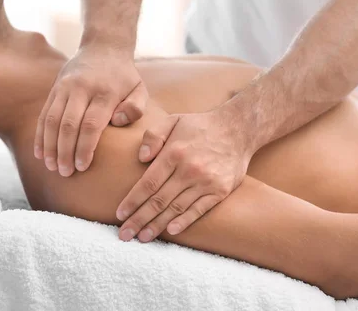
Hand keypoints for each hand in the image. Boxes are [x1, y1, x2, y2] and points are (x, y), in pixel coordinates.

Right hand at [34, 44, 147, 175]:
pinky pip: (43, 114)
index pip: (91, 124)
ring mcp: (65, 87)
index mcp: (105, 92)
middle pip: (68, 125)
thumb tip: (117, 122)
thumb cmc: (125, 77)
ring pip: (51, 120)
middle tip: (65, 173)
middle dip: (65, 151)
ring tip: (51, 167)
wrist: (104, 47)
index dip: (85, 147)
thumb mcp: (139, 89)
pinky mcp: (55, 88)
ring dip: (50, 146)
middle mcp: (82, 88)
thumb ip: (135, 108)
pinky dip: (40, 135)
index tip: (82, 166)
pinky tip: (40, 153)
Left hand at [116, 109, 251, 241]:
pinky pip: (199, 210)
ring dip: (157, 225)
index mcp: (174, 153)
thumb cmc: (201, 126)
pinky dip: (184, 221)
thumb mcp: (174, 120)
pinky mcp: (220, 190)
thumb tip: (141, 158)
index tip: (120, 214)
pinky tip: (171, 231)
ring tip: (143, 237)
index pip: (148, 183)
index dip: (132, 201)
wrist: (238, 129)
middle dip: (139, 219)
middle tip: (125, 234)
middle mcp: (189, 169)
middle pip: (159, 200)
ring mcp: (206, 182)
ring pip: (176, 208)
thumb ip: (153, 135)